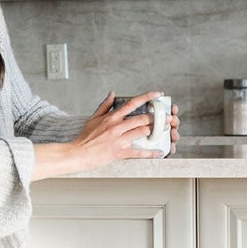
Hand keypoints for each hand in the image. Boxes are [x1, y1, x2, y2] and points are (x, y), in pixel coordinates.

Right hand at [33, 93, 171, 177]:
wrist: (77, 153)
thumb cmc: (84, 138)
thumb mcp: (93, 118)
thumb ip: (105, 105)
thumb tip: (112, 94)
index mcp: (112, 117)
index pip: (132, 103)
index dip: (147, 97)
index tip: (157, 95)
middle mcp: (117, 126)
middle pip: (142, 118)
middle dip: (158, 117)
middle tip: (168, 116)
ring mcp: (119, 139)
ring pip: (142, 132)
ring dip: (156, 130)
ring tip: (166, 129)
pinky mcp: (119, 152)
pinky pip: (138, 152)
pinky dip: (150, 153)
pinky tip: (160, 152)